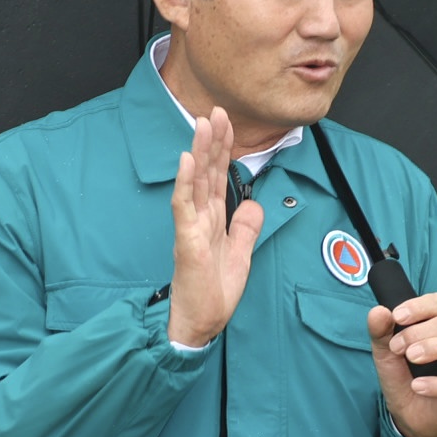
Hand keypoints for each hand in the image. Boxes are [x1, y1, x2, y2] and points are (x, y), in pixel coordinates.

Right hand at [169, 111, 264, 348]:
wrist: (201, 324)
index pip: (217, 177)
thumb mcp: (240, 255)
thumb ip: (245, 228)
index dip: (222, 149)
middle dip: (213, 141)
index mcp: (213, 220)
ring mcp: (190, 227)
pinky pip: (183, 207)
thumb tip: (253, 204)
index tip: (226, 123)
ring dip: (199, 152)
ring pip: (194, 182)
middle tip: (216, 111)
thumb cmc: (213, 293)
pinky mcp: (185, 241)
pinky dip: (185, 183)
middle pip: (206, 172)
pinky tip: (188, 161)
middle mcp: (199, 218)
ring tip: (202, 124)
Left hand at [370, 291, 436, 436]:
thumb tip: (379, 311)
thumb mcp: (384, 353)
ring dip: (432, 348)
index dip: (419, 306)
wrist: (407, 414)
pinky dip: (436, 384)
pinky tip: (417, 386)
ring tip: (411, 357)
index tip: (397, 317)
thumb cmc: (401, 376)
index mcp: (436, 326)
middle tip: (396, 348)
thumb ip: (380, 331)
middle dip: (417, 332)